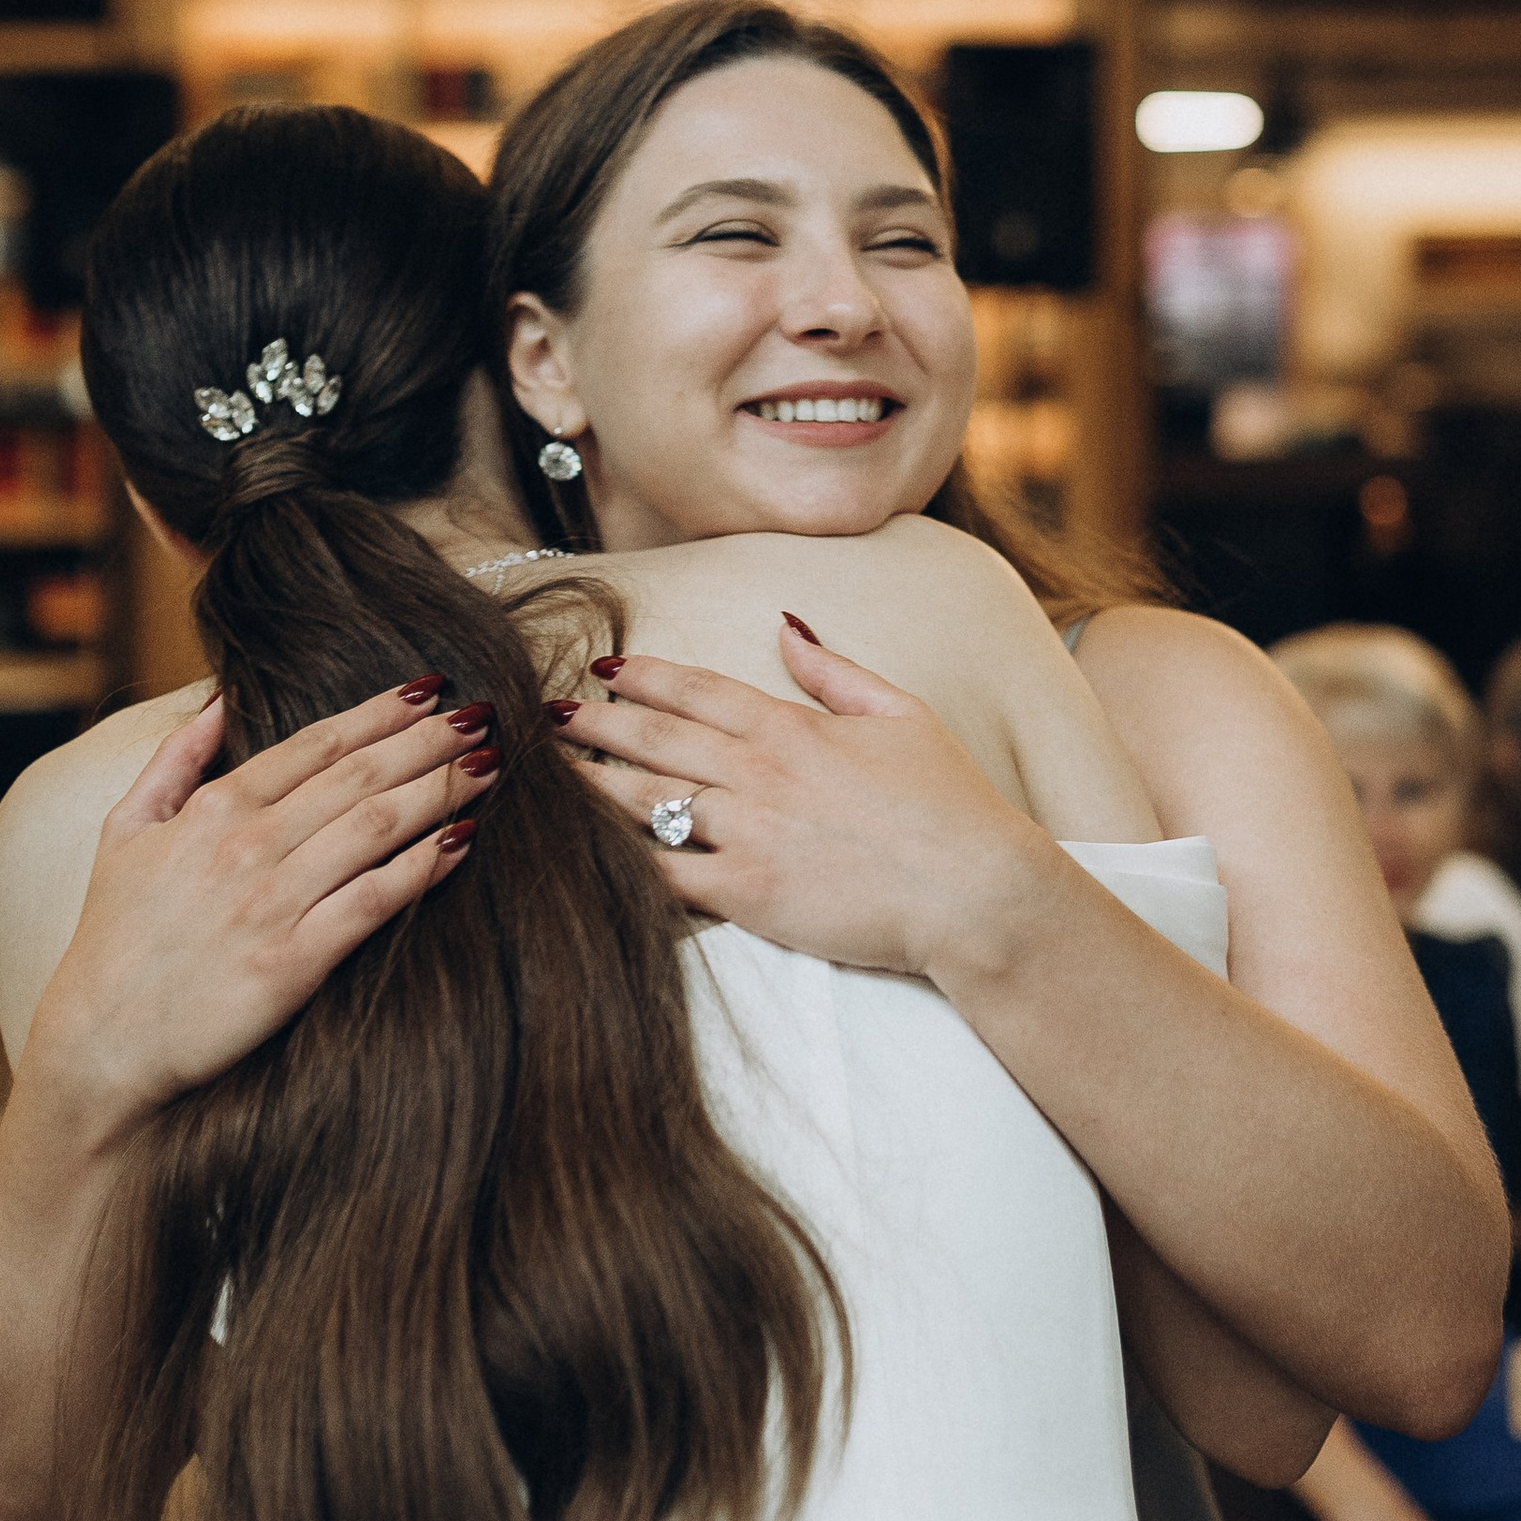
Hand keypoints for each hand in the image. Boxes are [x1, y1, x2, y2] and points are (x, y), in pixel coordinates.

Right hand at [27, 686, 494, 1138]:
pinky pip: (374, 900)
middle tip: (485, 714)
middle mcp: (247, 845)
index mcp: (213, 810)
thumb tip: (215, 699)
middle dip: (428, 740)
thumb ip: (171, 761)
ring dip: (440, 789)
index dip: (379, 712)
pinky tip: (464, 842)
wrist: (99, 1047)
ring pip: (376, 826)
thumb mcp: (122, 833)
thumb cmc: (111, 941)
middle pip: (359, 775)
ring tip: (489, 765)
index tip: (431, 689)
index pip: (315, 744)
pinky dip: (422, 866)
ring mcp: (272, 902)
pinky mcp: (293, 962)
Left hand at [555, 625, 1052, 981]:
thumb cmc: (951, 805)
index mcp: (795, 727)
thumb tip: (786, 626)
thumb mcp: (903, 714)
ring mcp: (748, 832)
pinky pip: (664, 876)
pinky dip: (619, 862)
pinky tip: (581, 856)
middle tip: (547, 714)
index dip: (646, 676)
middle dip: (596, 724)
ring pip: (647, 801)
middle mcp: (760, 773)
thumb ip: (835, 672)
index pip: (700, 690)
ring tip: (545, 776)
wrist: (975, 889)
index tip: (605, 667)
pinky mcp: (747, 894)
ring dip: (591, 785)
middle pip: (657, 739)